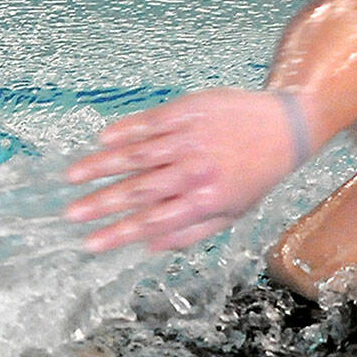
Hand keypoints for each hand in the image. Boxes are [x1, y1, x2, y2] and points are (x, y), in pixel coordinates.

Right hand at [65, 88, 306, 252]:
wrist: (287, 128)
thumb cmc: (257, 175)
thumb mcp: (233, 213)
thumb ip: (190, 231)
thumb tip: (149, 245)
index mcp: (206, 200)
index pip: (152, 221)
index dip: (118, 234)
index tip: (90, 244)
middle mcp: (196, 171)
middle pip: (139, 190)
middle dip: (101, 204)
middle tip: (70, 214)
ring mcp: (190, 138)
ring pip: (137, 154)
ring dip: (101, 166)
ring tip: (72, 177)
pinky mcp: (189, 111)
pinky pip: (150, 122)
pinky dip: (124, 131)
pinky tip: (101, 141)